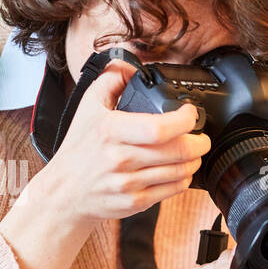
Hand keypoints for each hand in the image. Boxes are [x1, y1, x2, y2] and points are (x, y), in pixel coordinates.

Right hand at [26, 59, 210, 228]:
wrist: (65, 192)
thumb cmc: (79, 149)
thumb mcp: (88, 107)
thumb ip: (111, 80)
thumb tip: (132, 66)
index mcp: (111, 131)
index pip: (159, 128)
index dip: (184, 120)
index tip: (190, 113)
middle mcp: (120, 158)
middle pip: (177, 151)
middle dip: (199, 143)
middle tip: (202, 137)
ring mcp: (128, 183)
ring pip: (180, 171)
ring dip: (194, 161)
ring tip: (193, 153)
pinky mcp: (136, 202)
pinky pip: (172, 190)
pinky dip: (184, 179)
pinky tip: (181, 171)